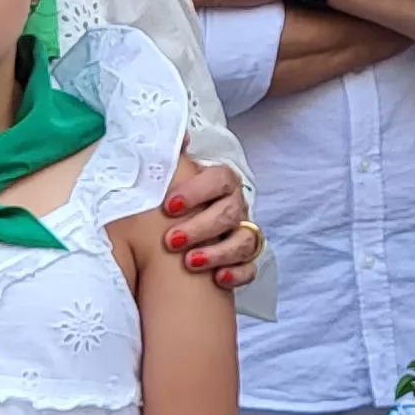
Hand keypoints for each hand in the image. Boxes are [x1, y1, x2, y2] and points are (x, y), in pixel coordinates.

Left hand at [160, 160, 256, 290]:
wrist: (167, 243)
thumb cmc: (168, 208)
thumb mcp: (164, 183)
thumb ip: (171, 159)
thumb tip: (181, 136)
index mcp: (219, 184)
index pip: (220, 178)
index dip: (197, 191)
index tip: (168, 206)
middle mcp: (235, 207)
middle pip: (231, 212)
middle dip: (202, 227)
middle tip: (171, 241)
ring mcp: (242, 234)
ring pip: (245, 241)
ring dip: (218, 252)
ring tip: (189, 262)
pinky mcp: (243, 262)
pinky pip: (250, 268)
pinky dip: (236, 273)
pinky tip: (217, 279)